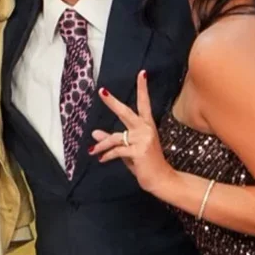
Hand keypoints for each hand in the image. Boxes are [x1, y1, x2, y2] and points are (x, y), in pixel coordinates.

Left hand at [89, 71, 172, 193]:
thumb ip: (113, 139)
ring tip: (93, 152)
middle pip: (126, 112)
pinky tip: (101, 159)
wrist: (161, 180)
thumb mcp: (127, 150)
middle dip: (112, 102)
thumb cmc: (145, 164)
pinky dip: (107, 155)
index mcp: (146, 126)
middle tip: (101, 91)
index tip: (142, 73)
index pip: (144, 103)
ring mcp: (143, 139)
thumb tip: (95, 132)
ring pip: (115, 137)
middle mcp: (146, 129)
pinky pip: (117, 150)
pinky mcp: (139, 150)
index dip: (142, 88)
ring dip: (102, 145)